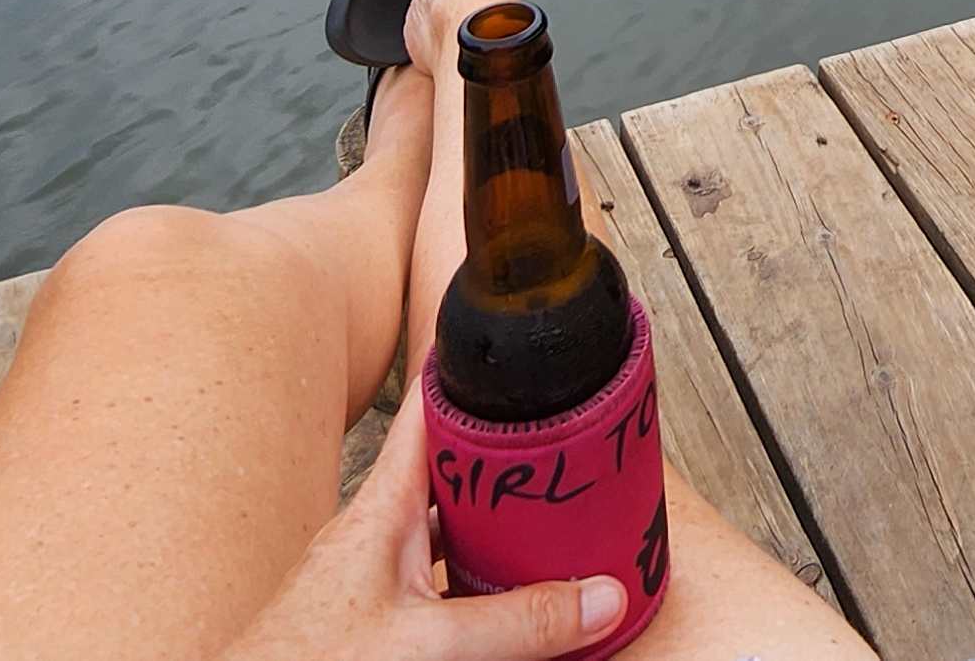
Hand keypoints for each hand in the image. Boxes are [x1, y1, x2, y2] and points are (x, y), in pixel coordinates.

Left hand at [218, 400, 628, 660]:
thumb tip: (599, 596)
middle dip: (503, 458)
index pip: (425, 410)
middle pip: (451, 470)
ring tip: (551, 517)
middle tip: (561, 441)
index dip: (466, 371)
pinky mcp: (378, 615)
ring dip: (493, 522)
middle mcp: (377, 533)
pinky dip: (478, 576)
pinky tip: (508, 595)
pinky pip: (440, 576)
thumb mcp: (430, 642)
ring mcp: (375, 575)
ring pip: (447, 528)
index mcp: (381, 509)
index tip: (510, 343)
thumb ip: (517, 622)